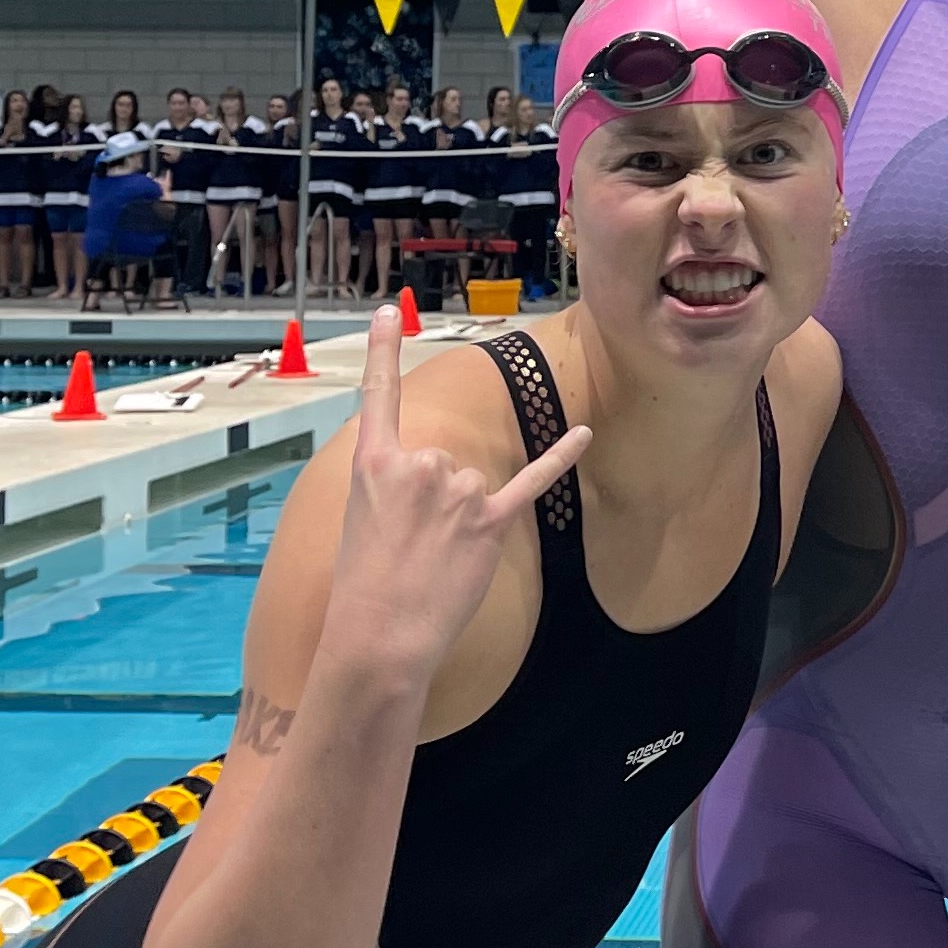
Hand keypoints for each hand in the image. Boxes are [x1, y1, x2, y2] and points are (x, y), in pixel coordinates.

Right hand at [321, 308, 587, 686]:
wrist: (380, 636)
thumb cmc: (364, 588)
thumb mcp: (362, 522)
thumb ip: (395, 487)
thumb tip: (428, 487)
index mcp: (374, 464)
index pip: (378, 397)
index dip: (383, 351)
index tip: (387, 311)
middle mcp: (419, 466)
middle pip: (444, 465)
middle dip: (434, 504)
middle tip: (409, 547)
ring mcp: (458, 492)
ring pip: (474, 487)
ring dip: (462, 523)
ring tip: (434, 559)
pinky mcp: (491, 521)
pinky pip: (533, 481)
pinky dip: (561, 457)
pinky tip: (584, 433)